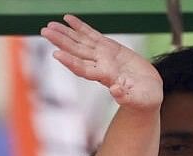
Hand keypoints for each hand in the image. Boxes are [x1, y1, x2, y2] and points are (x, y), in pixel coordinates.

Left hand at [40, 14, 161, 111]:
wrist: (147, 94)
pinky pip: (92, 35)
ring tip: (50, 25)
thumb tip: (115, 91)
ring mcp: (103, 56)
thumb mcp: (139, 99)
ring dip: (65, 33)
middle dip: (61, 41)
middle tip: (45, 31)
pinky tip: (68, 19)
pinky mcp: (109, 48)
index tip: (56, 54)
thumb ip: (126, 96)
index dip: (70, 62)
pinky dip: (80, 27)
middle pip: (77, 52)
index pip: (83, 69)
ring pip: (81, 42)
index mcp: (106, 78)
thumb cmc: (144, 100)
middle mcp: (100, 66)